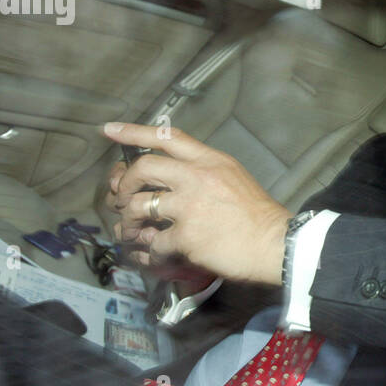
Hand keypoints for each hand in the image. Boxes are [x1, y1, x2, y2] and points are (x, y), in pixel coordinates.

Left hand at [101, 122, 288, 284]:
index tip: (109, 130)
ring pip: (140, 205)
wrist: (276, 244)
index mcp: (210, 161)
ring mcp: (190, 205)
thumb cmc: (258, 216)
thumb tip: (171, 180)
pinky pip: (154, 242)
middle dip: (124, 183)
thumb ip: (204, 172)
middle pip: (143, 167)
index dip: (133, 132)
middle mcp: (197, 177)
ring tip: (136, 230)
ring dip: (131, 220)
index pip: (166, 137)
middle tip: (122, 198)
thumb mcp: (234, 178)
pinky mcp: (187, 234)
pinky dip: (151, 252)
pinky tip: (158, 255)